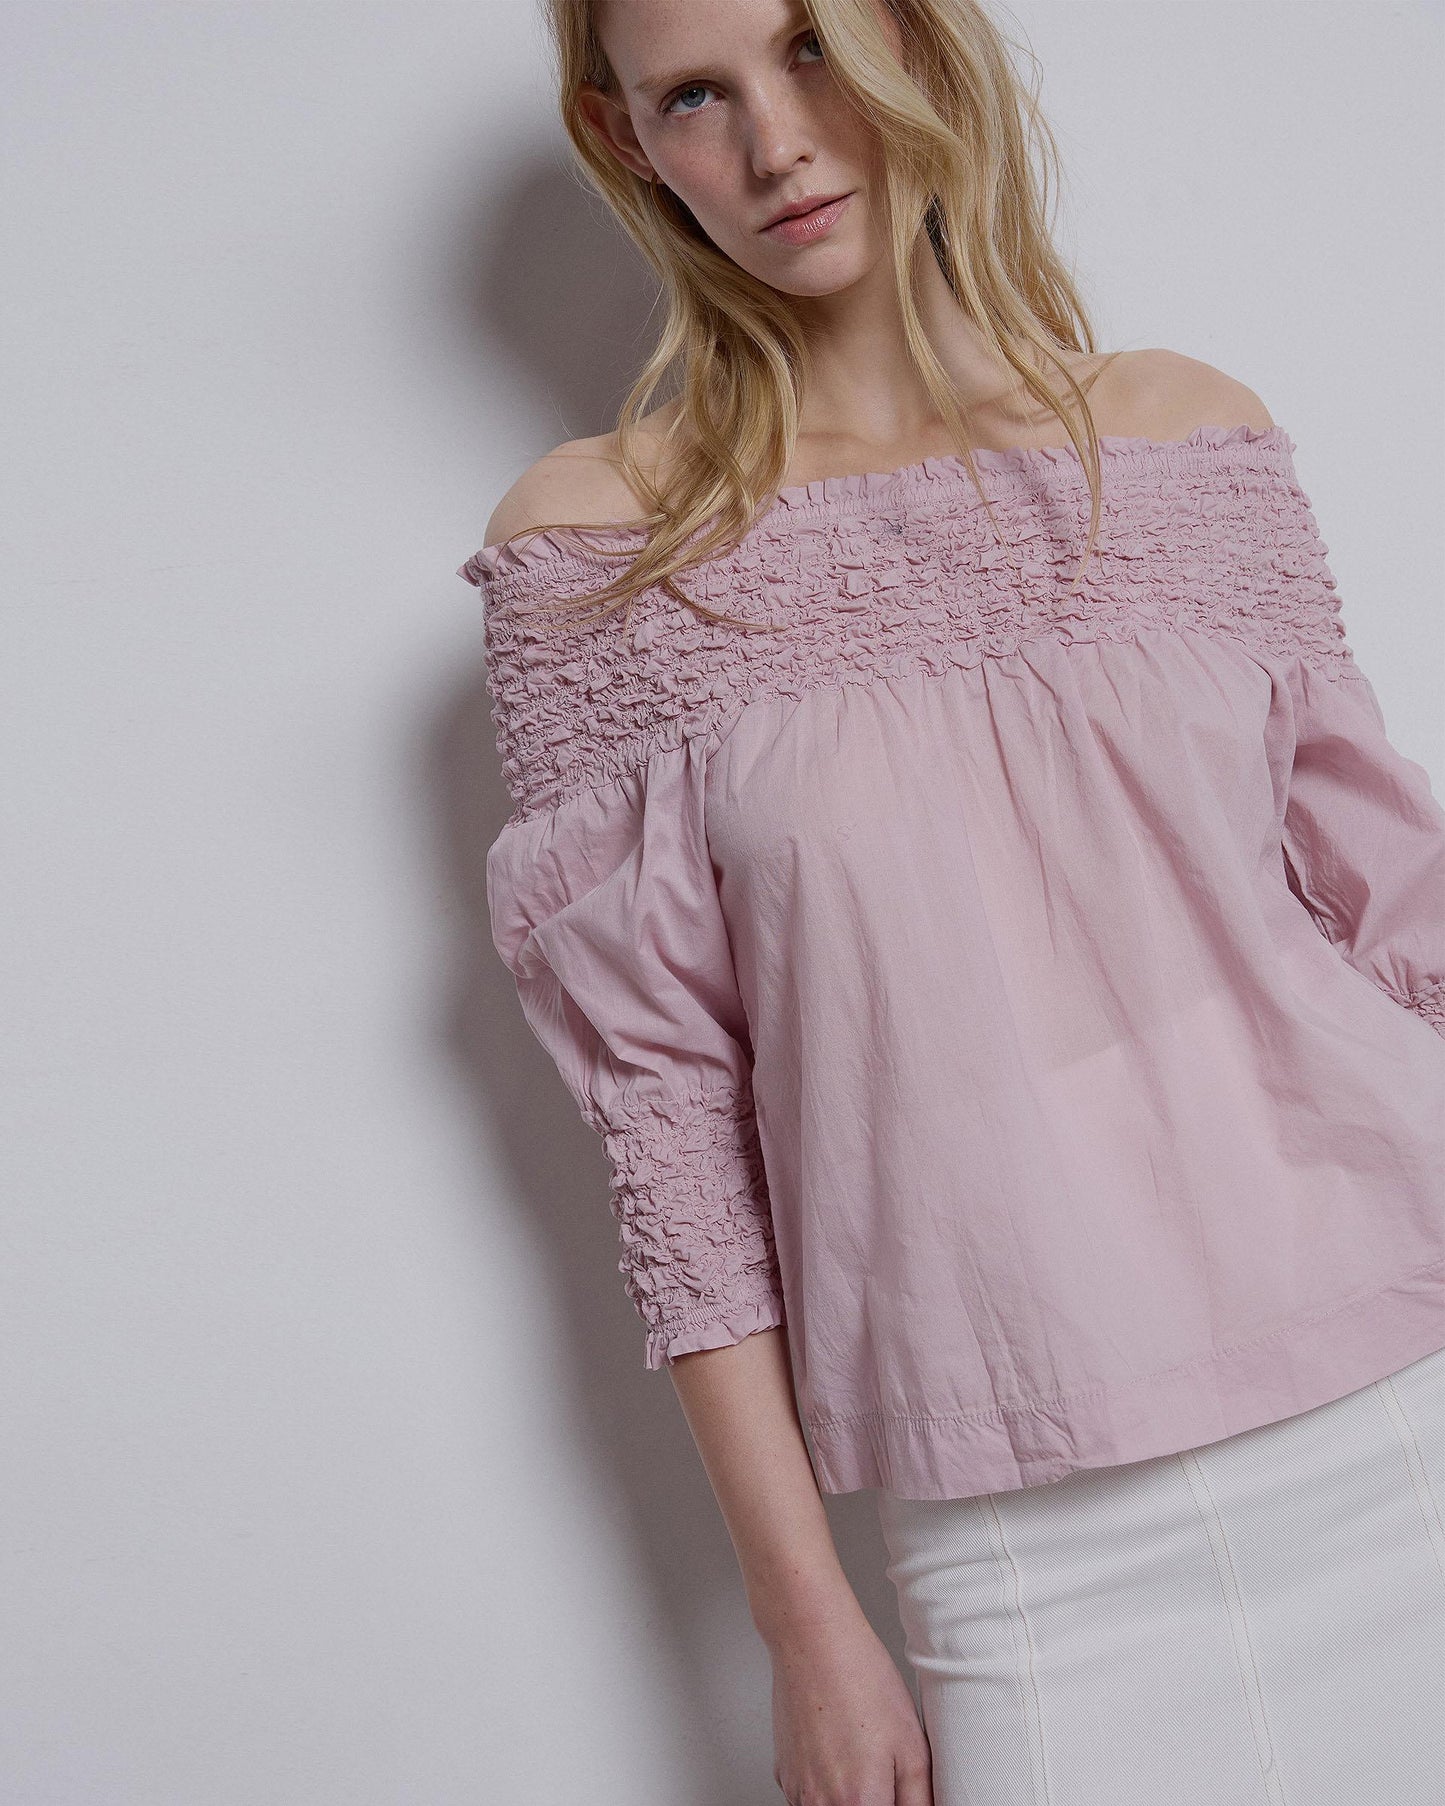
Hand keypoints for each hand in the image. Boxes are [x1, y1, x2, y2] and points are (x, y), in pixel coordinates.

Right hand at [767, 1606, 932, 1803]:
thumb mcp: (913, 1745)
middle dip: (876, 1798)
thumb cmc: (860, 1680)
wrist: (812, 1641)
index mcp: (860, 1803)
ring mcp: (798, 1792)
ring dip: (850, 1796)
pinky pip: (812, 1796)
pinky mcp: (783, 1775)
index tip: (898, 1788)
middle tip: (882, 1766)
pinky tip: (838, 1746)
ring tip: (861, 1751)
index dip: (895, 1801)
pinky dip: (827, 1782)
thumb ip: (920, 1800)